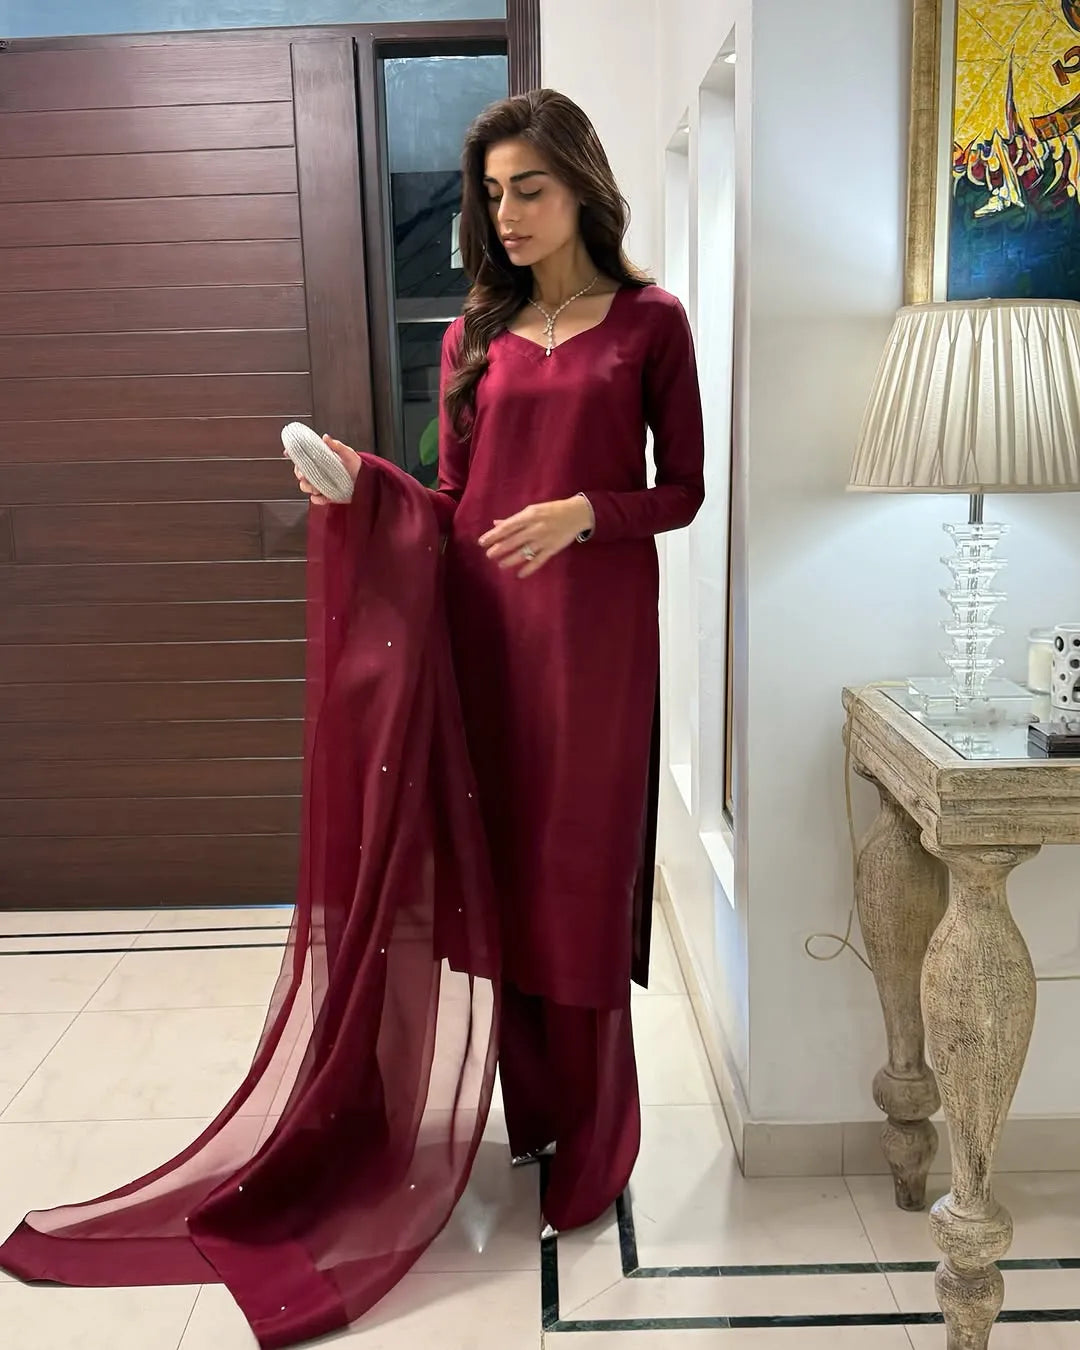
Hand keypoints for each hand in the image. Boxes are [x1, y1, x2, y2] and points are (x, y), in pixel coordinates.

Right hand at [287, 435, 361, 505]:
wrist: (368, 484)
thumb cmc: (358, 466)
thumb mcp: (348, 454)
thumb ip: (336, 446)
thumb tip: (324, 437)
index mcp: (321, 460)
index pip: (302, 457)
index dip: (293, 455)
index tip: (287, 453)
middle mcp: (318, 472)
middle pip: (300, 473)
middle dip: (300, 474)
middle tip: (305, 475)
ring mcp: (321, 484)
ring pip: (305, 487)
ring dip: (308, 487)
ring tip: (318, 488)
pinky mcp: (326, 496)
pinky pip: (315, 500)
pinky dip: (318, 499)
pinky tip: (324, 497)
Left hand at [479, 497, 593, 577]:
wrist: (577, 513)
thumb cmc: (552, 510)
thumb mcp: (532, 510)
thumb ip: (514, 519)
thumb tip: (496, 524)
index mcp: (529, 516)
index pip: (507, 527)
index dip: (493, 535)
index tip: (482, 542)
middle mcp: (535, 528)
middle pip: (513, 540)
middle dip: (499, 549)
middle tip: (488, 555)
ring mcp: (544, 540)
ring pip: (524, 552)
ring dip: (511, 559)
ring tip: (500, 565)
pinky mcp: (552, 549)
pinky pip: (539, 561)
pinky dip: (529, 569)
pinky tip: (519, 575)